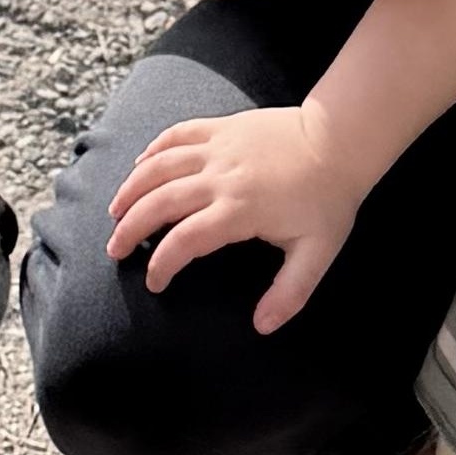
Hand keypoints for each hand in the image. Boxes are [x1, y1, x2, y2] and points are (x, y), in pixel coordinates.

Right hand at [105, 102, 374, 329]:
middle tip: (115, 249)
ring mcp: (218, 147)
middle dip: (131, 228)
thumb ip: (289, 293)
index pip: (185, 240)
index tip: (154, 282)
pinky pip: (176, 135)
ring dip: (131, 189)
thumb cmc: (329, 200)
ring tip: (115, 212)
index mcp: (240, 210)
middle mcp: (221, 176)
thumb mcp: (317, 254)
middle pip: (159, 202)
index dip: (162, 265)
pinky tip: (139, 167)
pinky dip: (152, 151)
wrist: (340, 141)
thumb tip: (262, 327)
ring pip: (158, 166)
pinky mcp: (221, 127)